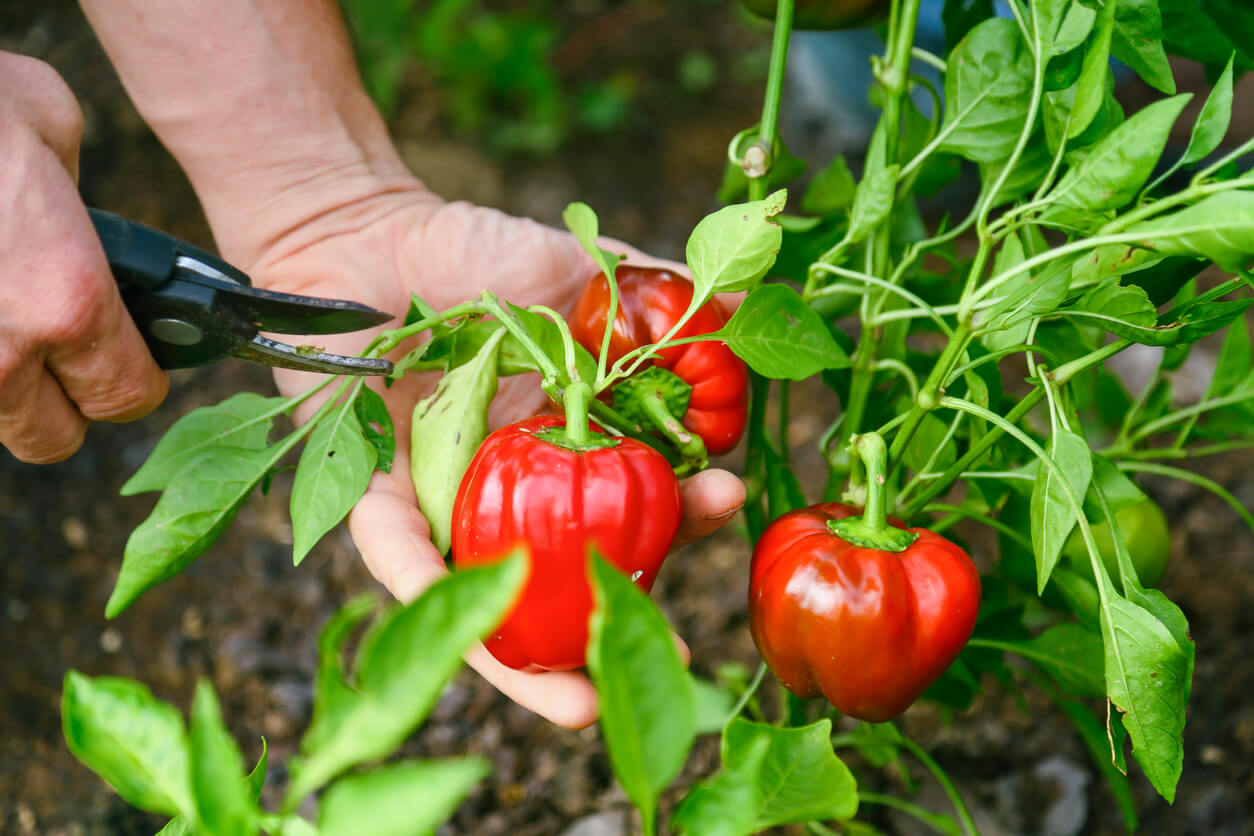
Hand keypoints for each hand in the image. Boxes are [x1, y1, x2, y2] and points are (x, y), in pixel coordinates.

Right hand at [0, 52, 166, 462]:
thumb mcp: (50, 127)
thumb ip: (74, 201)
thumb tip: (73, 216)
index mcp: (69, 302)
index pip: (127, 396)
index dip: (133, 380)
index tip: (126, 361)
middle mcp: (1, 352)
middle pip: (52, 438)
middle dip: (61, 403)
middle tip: (55, 353)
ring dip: (1, 390)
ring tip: (1, 320)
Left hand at [231, 184, 745, 727]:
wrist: (364, 231)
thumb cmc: (470, 251)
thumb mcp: (576, 271)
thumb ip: (649, 295)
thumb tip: (733, 306)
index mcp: (564, 447)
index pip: (633, 499)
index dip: (680, 512)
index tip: (728, 500)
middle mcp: (511, 491)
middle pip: (570, 573)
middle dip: (618, 621)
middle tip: (671, 658)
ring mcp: (446, 505)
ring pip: (488, 601)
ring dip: (529, 664)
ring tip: (578, 708)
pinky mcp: (373, 500)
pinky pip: (396, 554)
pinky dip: (428, 585)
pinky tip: (475, 631)